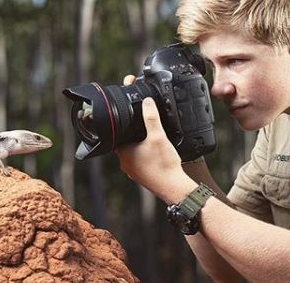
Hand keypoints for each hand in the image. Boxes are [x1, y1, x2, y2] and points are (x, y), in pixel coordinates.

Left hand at [115, 75, 191, 202]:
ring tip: (150, 137)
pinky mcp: (142, 175)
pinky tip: (155, 150)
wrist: (174, 188)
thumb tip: (146, 102)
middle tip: (142, 125)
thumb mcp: (158, 136)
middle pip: (123, 141)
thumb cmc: (164, 166)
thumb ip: (151, 117)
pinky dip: (146, 153)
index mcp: (123, 152)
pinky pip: (140, 160)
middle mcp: (125, 163)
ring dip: (139, 144)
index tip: (127, 117)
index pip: (115, 133)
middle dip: (132, 133)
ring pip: (132, 151)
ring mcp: (133, 170)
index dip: (120, 123)